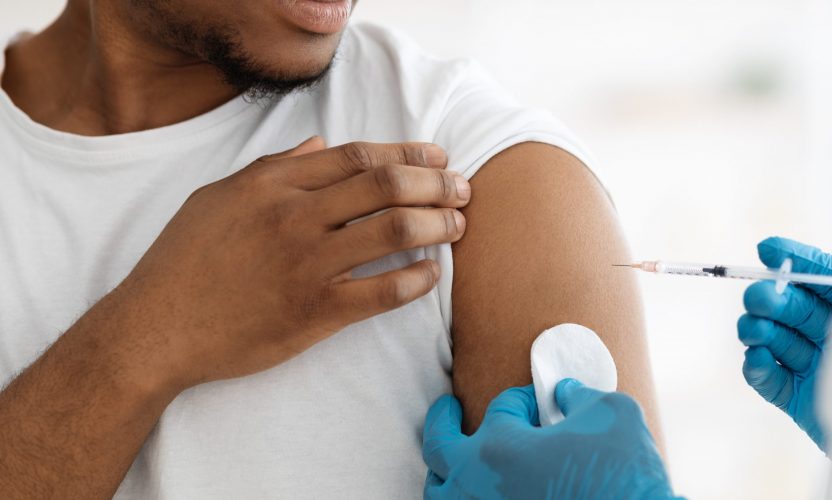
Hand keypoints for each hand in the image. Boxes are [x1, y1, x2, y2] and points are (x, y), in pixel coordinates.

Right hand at [108, 137, 469, 389]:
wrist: (156, 329)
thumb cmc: (184, 261)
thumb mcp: (218, 197)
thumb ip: (273, 167)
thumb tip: (318, 143)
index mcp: (274, 185)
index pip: (358, 156)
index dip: (408, 153)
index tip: (438, 158)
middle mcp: (295, 217)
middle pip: (386, 185)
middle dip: (436, 184)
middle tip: (463, 189)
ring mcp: (307, 264)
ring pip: (393, 230)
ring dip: (437, 224)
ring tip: (458, 225)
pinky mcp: (315, 311)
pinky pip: (383, 291)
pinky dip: (417, 279)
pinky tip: (432, 273)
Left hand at [422, 379, 677, 499]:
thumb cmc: (624, 477)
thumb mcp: (612, 413)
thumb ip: (580, 395)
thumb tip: (564, 394)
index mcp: (499, 449)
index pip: (502, 408)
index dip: (524, 398)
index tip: (541, 401)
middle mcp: (477, 488)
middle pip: (438, 448)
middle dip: (441, 421)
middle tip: (446, 406)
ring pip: (440, 494)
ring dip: (444, 471)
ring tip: (451, 461)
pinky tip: (479, 495)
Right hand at [737, 237, 831, 450]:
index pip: (823, 277)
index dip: (796, 261)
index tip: (768, 249)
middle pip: (794, 307)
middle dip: (772, 298)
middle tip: (758, 298)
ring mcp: (814, 367)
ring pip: (775, 340)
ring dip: (758, 330)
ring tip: (754, 329)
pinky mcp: (799, 399)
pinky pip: (770, 380)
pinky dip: (758, 369)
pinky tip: (756, 357)